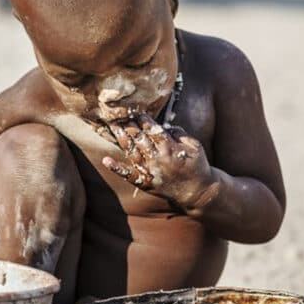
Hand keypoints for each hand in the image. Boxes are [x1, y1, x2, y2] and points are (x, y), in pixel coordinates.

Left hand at [101, 113, 216, 209]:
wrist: (197, 193)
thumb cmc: (197, 166)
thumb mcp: (195, 146)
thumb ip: (180, 133)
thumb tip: (165, 126)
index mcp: (171, 149)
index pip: (153, 130)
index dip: (143, 119)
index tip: (134, 110)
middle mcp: (158, 159)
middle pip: (139, 139)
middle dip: (129, 125)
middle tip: (118, 113)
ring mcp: (150, 172)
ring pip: (132, 153)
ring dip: (121, 139)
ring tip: (113, 126)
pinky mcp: (146, 183)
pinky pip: (129, 176)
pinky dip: (117, 169)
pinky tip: (106, 161)